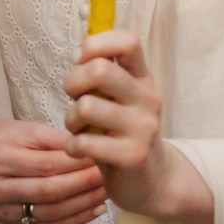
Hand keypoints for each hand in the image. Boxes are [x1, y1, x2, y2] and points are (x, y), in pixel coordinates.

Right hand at [0, 102, 107, 223]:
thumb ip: (55, 140)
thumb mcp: (25, 129)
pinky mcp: (8, 223)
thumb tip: (89, 150)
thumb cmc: (2, 137)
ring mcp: (0, 210)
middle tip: (108, 178)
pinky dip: (74, 220)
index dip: (76, 165)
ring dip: (82, 205)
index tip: (101, 159)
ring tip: (105, 194)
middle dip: (83, 186)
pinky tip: (93, 210)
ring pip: (49, 213)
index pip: (45, 165)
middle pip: (47, 191)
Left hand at [62, 31, 212, 223]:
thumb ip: (103, 76)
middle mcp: (147, 99)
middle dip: (73, 82)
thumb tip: (78, 54)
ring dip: (70, 119)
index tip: (80, 61)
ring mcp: (143, 128)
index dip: (96, 44)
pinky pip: (85, 142)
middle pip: (99, 70)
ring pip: (86, 106)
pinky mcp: (133, 156)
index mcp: (143, 78)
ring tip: (77, 129)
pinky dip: (72, 145)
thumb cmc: (122, 133)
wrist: (152, 181)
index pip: (128, 41)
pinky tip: (79, 149)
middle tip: (74, 99)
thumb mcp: (120, 99)